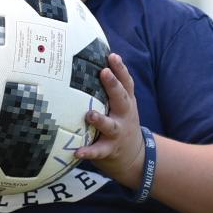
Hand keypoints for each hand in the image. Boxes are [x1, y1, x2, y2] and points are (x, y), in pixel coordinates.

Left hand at [73, 53, 145, 187]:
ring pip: (110, 125)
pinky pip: (98, 151)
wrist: (135, 155)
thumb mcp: (123, 104)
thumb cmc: (121, 122)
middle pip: (121, 98)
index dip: (120, 69)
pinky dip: (88, 152)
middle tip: (104, 73)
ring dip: (100, 120)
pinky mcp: (109, 150)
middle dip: (113, 85)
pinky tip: (77, 151)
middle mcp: (124, 115)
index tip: (112, 56)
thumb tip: (94, 61)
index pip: (126, 83)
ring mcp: (117, 133)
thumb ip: (113, 88)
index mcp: (126, 102)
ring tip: (89, 115)